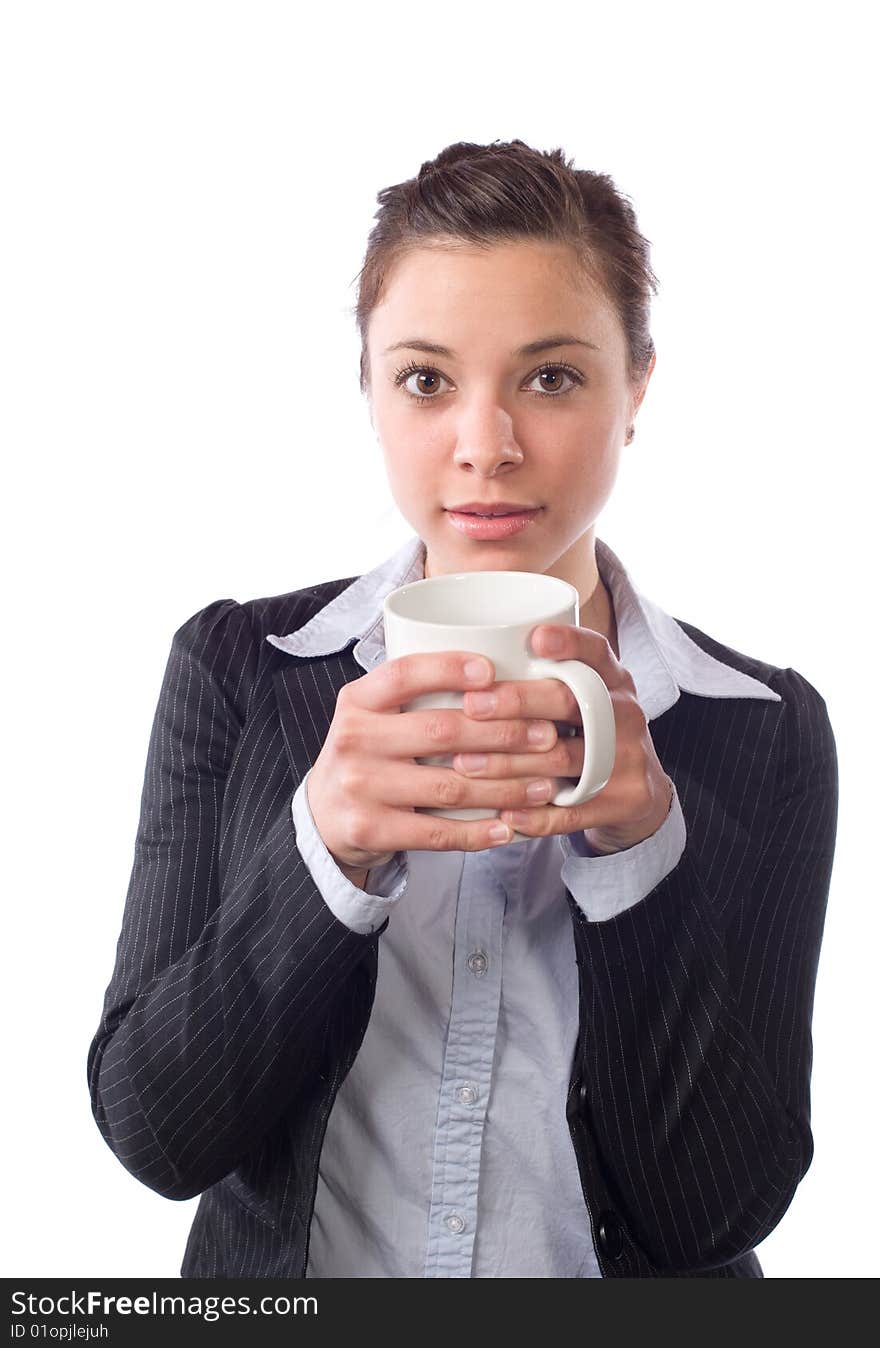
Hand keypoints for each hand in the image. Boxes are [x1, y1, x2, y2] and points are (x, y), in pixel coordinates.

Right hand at [305, 649, 572, 875]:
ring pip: (449, 786)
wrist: (323, 815)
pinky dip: (478, 832)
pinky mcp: (371, 829)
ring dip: (506, 786)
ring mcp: (360, 787)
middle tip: (547, 734)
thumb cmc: (369, 754)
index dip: (450, 668)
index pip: (405, 674)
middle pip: (442, 731)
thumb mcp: (374, 714)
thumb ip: (415, 694)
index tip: (494, 671)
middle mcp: (354, 739)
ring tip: (544, 784)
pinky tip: (508, 827)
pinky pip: (436, 833)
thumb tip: (500, 671)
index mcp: (358, 701)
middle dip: (505, 733)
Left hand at [454, 624, 673, 853]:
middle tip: (472, 706)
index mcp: (613, 680)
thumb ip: (547, 678)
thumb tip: (466, 663)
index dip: (569, 642)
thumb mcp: (586, 696)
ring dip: (510, 763)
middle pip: (572, 702)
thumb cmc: (592, 731)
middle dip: (518, 702)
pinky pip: (573, 810)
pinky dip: (535, 815)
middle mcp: (624, 713)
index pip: (596, 650)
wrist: (640, 789)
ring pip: (564, 758)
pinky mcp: (622, 801)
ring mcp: (628, 759)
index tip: (534, 638)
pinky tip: (501, 814)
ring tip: (465, 763)